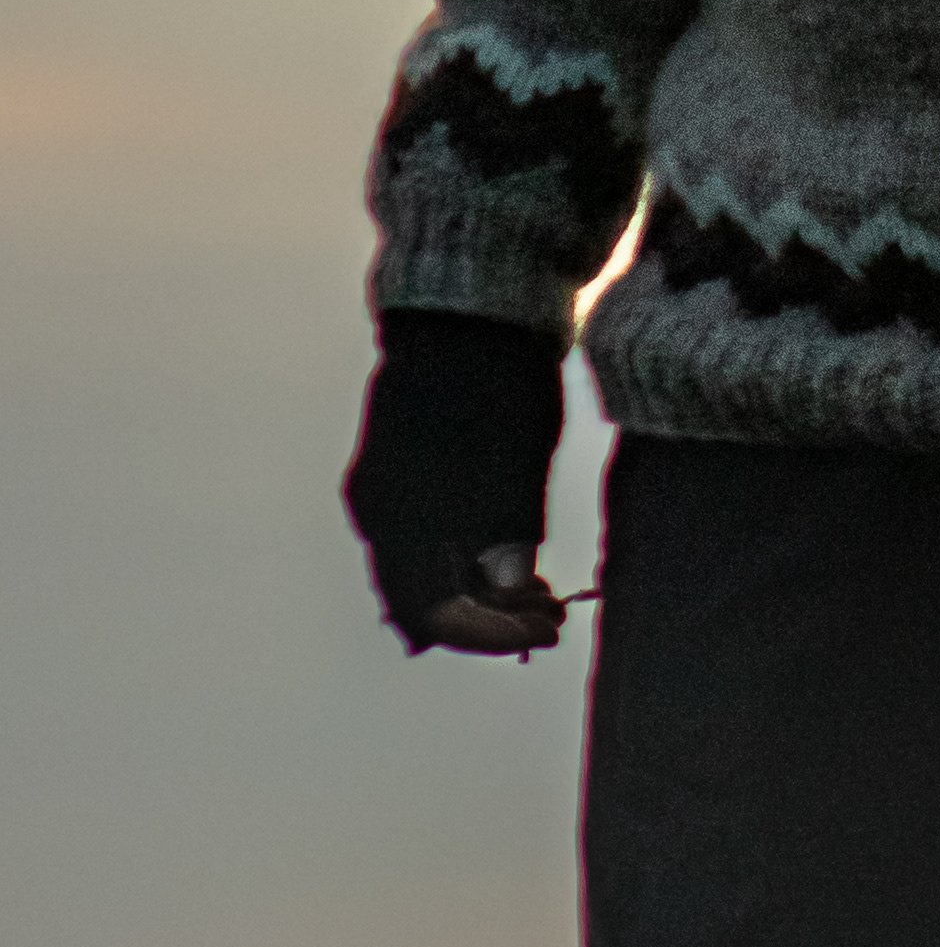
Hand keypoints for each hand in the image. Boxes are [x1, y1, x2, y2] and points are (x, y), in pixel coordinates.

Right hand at [346, 310, 569, 655]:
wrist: (469, 312)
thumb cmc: (500, 381)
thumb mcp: (518, 463)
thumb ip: (510, 535)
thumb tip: (512, 594)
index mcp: (399, 514)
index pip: (434, 612)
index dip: (493, 634)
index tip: (547, 631)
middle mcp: (377, 513)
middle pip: (423, 599)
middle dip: (490, 618)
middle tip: (554, 616)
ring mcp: (381, 494)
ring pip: (422, 574)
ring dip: (479, 594)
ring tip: (544, 593)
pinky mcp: (395, 477)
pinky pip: (420, 543)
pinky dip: (463, 562)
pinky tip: (512, 564)